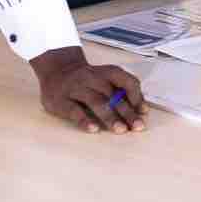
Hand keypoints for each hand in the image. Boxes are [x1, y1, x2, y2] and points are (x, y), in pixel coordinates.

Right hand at [30, 47, 146, 133]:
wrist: (57, 72)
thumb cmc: (89, 81)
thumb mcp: (106, 79)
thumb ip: (122, 91)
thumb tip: (141, 110)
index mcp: (108, 72)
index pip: (127, 82)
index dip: (137, 97)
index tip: (143, 112)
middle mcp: (93, 78)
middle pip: (113, 95)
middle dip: (127, 112)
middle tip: (137, 126)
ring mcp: (76, 89)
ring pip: (96, 102)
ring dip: (110, 117)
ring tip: (120, 130)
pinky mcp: (61, 100)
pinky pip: (74, 110)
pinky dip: (85, 120)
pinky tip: (94, 129)